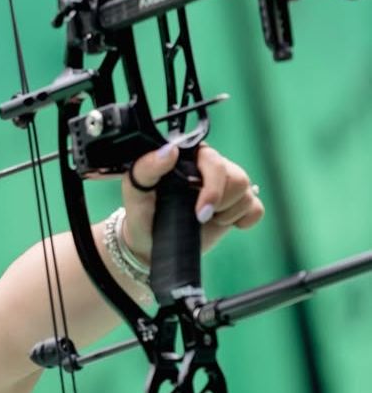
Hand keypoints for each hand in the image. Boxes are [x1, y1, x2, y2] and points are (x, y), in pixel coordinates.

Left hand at [121, 143, 265, 260]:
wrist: (150, 242)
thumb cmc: (142, 211)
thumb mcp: (135, 189)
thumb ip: (147, 168)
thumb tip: (170, 151)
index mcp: (189, 157)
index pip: (213, 160)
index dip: (211, 186)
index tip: (199, 210)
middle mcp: (211, 167)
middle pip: (237, 177)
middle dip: (219, 202)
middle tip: (199, 217)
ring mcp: (227, 185)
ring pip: (247, 191)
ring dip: (228, 211)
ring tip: (205, 219)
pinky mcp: (238, 206)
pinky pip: (256, 208)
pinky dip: (244, 219)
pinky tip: (224, 222)